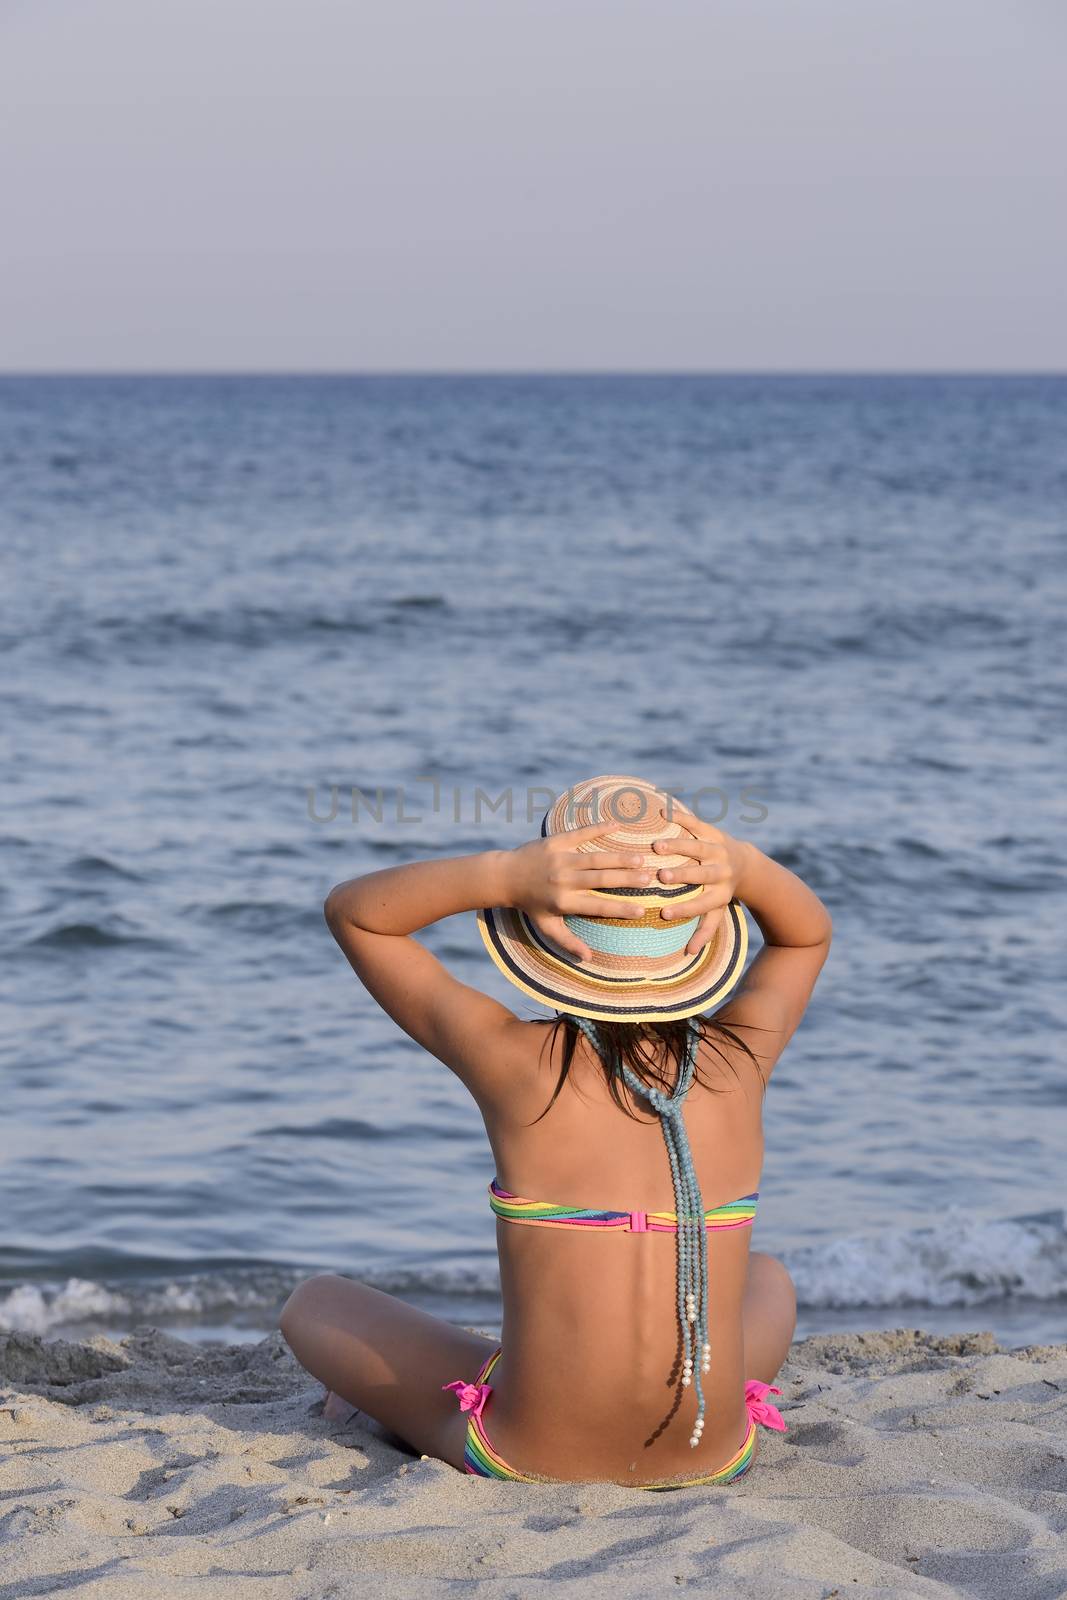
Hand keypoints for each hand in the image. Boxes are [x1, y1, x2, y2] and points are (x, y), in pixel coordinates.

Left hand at [501, 821, 653, 961]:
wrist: (505, 876)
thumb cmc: (529, 904)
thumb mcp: (546, 927)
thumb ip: (568, 941)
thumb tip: (588, 959)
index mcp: (563, 902)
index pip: (597, 907)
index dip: (620, 909)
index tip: (642, 910)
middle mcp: (563, 881)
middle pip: (600, 880)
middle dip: (626, 878)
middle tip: (649, 877)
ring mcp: (559, 859)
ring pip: (595, 858)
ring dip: (619, 857)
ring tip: (641, 858)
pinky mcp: (555, 841)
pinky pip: (580, 833)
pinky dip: (598, 829)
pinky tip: (618, 825)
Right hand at [651, 804, 752, 955]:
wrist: (747, 865)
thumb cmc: (723, 893)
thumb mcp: (718, 912)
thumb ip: (705, 931)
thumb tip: (688, 953)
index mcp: (720, 893)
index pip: (702, 904)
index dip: (684, 910)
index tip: (663, 914)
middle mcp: (721, 872)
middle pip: (702, 874)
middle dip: (683, 876)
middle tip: (662, 877)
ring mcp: (719, 850)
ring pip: (699, 848)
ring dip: (679, 846)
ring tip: (656, 846)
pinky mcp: (714, 833)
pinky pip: (698, 824)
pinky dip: (681, 818)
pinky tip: (662, 814)